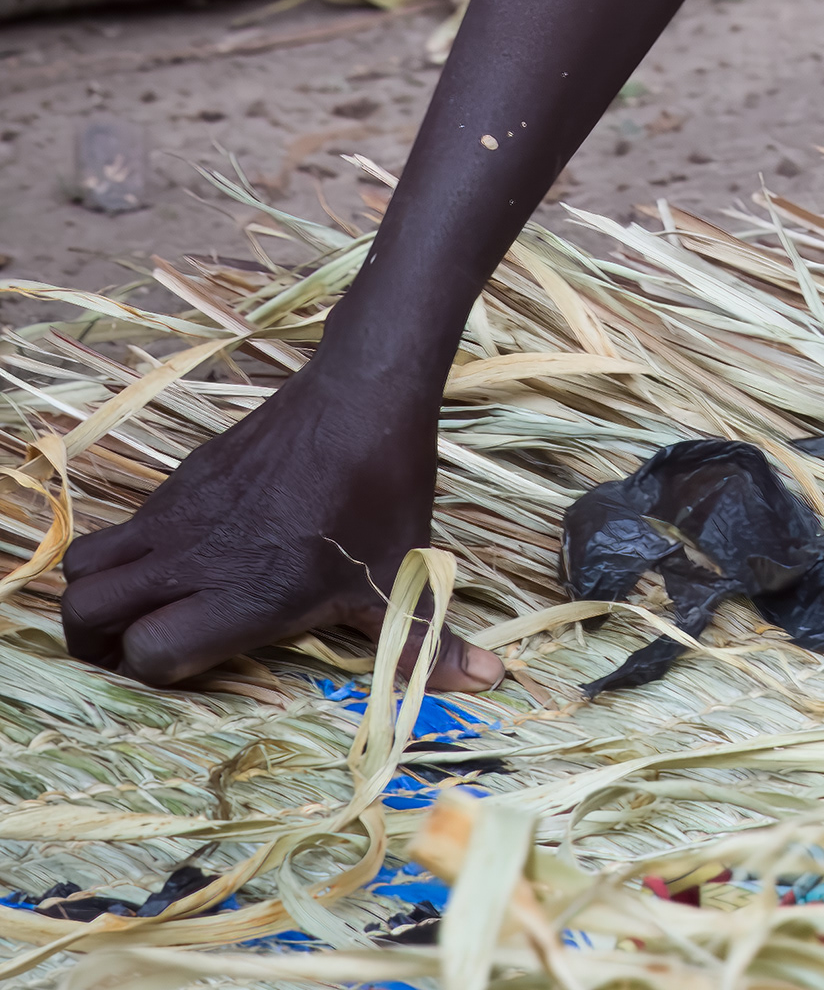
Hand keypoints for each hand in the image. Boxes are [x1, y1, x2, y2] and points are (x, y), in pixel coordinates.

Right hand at [59, 369, 502, 691]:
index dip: (156, 673)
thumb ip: (424, 640)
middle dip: (95, 646)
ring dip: (96, 598)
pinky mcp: (179, 480)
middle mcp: (191, 559)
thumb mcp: (400, 575)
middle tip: (129, 652)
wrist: (362, 397)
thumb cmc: (383, 493)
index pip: (147, 655)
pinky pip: (122, 525)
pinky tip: (179, 556)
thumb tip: (486, 680)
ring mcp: (177, 515)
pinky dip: (126, 552)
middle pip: (86, 615)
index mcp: (241, 596)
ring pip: (85, 566)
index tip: (189, 670)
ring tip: (134, 612)